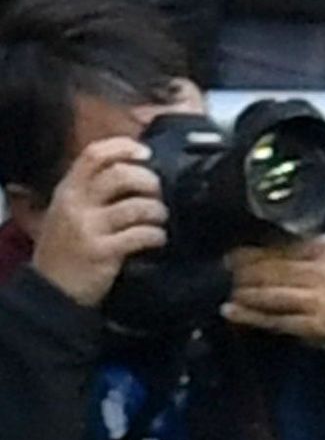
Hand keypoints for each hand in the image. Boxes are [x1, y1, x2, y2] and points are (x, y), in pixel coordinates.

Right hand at [21, 136, 164, 312]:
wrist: (50, 291)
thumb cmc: (65, 248)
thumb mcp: (67, 212)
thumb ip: (90, 190)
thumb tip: (133, 166)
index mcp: (67, 191)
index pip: (94, 154)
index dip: (124, 147)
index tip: (146, 153)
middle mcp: (75, 205)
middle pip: (121, 175)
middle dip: (149, 181)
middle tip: (158, 194)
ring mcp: (88, 228)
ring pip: (137, 205)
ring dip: (158, 211)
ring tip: (158, 219)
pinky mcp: (103, 251)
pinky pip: (142, 234)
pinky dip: (157, 235)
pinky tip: (156, 240)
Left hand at [220, 233, 324, 351]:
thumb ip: (304, 246)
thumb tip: (260, 246)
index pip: (283, 248)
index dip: (254, 252)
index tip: (234, 254)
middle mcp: (324, 273)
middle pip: (274, 271)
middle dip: (244, 272)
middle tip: (226, 271)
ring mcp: (318, 301)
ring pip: (271, 295)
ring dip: (244, 292)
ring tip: (229, 290)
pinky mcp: (313, 325)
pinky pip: (275, 319)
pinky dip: (250, 316)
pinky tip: (232, 311)